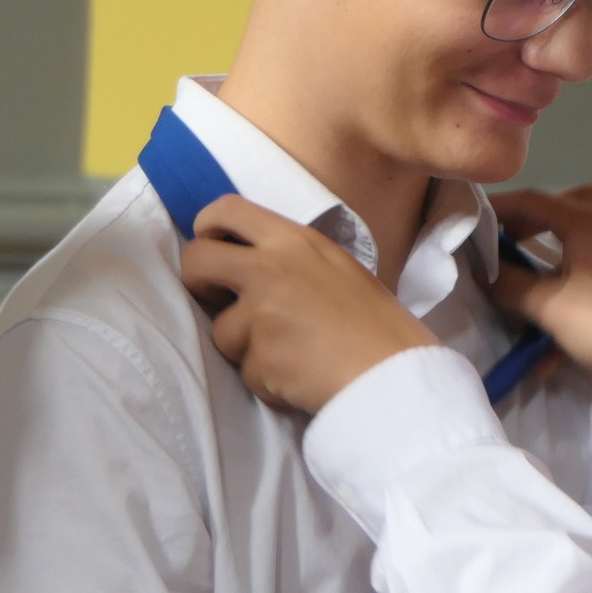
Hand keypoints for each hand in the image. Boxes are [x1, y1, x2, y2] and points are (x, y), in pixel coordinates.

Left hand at [184, 195, 436, 412]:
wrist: (394, 374)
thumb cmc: (377, 325)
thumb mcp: (337, 267)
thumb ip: (292, 260)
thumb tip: (248, 264)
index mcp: (294, 240)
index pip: (227, 210)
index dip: (207, 228)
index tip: (211, 248)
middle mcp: (270, 268)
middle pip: (197, 260)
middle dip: (198, 284)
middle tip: (220, 303)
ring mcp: (261, 313)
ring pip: (221, 331)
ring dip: (247, 349)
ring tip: (292, 355)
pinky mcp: (259, 357)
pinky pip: (246, 373)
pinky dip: (268, 383)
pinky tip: (301, 378)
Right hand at [489, 184, 591, 367]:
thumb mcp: (549, 305)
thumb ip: (509, 285)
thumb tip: (478, 271)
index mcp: (585, 220)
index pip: (529, 199)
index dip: (495, 207)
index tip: (468, 219)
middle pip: (559, 207)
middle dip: (526, 223)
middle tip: (501, 241)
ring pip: (580, 229)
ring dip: (551, 243)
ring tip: (528, 266)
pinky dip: (571, 268)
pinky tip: (555, 310)